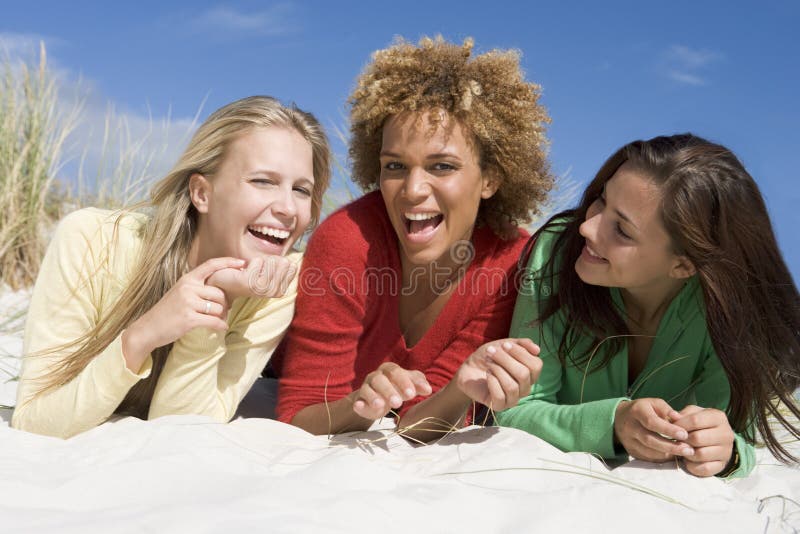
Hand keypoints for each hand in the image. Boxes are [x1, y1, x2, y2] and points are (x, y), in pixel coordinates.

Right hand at [123, 257, 244, 366]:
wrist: (148, 328)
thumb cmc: (167, 312)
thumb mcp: (180, 292)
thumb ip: (197, 288)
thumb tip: (221, 291)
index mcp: (187, 279)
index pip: (211, 265)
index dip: (228, 262)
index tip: (242, 263)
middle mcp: (188, 288)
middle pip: (220, 293)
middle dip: (224, 304)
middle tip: (222, 312)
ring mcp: (188, 303)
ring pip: (218, 308)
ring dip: (221, 316)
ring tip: (217, 320)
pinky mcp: (189, 318)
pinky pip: (214, 321)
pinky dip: (220, 326)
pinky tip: (221, 327)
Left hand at [207, 255, 296, 300]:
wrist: (225, 281)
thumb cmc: (247, 274)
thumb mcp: (268, 271)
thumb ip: (282, 266)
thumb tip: (290, 262)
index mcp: (280, 290)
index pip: (291, 266)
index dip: (278, 261)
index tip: (267, 269)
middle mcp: (273, 292)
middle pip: (283, 262)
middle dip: (270, 260)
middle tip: (258, 269)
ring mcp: (262, 289)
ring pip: (271, 261)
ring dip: (260, 261)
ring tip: (251, 270)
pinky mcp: (250, 283)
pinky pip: (258, 261)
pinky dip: (251, 261)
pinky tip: (244, 271)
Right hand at [352, 362, 432, 419]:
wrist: (381, 397)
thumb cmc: (398, 388)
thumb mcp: (410, 384)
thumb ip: (419, 384)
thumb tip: (428, 389)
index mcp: (389, 370)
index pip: (396, 372)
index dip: (403, 382)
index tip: (412, 394)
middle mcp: (376, 376)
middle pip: (380, 380)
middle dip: (389, 391)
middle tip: (398, 403)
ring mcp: (366, 388)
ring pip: (367, 390)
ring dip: (373, 397)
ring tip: (380, 405)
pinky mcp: (360, 401)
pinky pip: (357, 401)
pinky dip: (358, 404)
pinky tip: (359, 406)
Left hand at [454, 338, 541, 410]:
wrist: (468, 368)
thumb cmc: (489, 356)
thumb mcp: (504, 345)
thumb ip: (522, 344)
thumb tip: (537, 350)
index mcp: (530, 374)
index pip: (536, 365)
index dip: (521, 353)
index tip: (504, 345)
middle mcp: (525, 388)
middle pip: (524, 374)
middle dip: (505, 360)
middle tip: (491, 352)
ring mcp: (513, 399)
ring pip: (512, 386)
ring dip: (497, 369)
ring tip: (488, 362)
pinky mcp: (500, 406)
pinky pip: (500, 396)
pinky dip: (492, 382)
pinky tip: (487, 374)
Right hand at [613, 398, 690, 462]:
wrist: (619, 418)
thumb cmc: (643, 409)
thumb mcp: (653, 403)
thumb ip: (666, 410)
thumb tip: (679, 418)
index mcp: (637, 411)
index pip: (652, 422)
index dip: (668, 429)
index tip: (684, 434)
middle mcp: (630, 427)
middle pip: (650, 439)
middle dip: (671, 446)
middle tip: (689, 450)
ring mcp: (629, 441)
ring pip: (649, 451)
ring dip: (668, 454)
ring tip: (684, 454)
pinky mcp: (631, 451)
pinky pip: (647, 458)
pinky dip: (661, 459)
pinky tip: (673, 457)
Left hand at [671, 405, 735, 476]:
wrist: (715, 439)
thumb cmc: (699, 423)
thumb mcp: (692, 414)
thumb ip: (681, 415)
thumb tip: (671, 415)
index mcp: (718, 417)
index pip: (695, 420)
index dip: (679, 425)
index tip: (671, 427)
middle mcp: (726, 434)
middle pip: (697, 438)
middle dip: (683, 440)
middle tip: (677, 440)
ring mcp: (726, 451)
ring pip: (700, 454)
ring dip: (686, 453)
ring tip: (682, 449)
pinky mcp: (722, 465)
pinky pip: (704, 469)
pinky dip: (693, 466)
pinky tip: (688, 460)